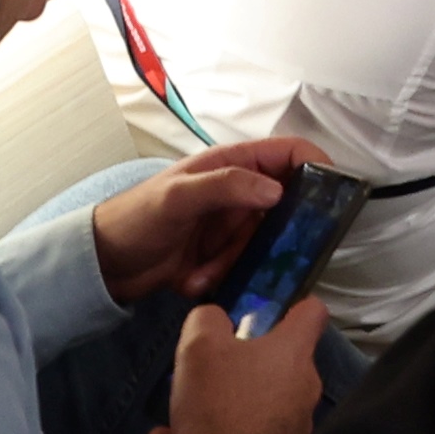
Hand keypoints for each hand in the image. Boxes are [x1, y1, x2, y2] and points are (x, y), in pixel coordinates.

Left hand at [89, 134, 325, 300]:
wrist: (101, 265)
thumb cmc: (133, 218)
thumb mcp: (177, 197)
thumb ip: (226, 186)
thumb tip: (277, 190)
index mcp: (230, 165)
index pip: (287, 154)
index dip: (315, 166)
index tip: (333, 193)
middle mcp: (236, 193)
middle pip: (285, 206)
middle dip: (276, 232)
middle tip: (269, 251)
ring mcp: (229, 226)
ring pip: (265, 243)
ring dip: (237, 260)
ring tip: (203, 268)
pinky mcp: (221, 257)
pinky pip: (243, 267)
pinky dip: (221, 276)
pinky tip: (192, 279)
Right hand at [156, 287, 326, 433]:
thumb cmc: (218, 402)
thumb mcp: (200, 347)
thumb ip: (207, 321)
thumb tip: (215, 319)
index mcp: (294, 352)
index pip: (311, 312)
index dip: (290, 305)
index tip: (265, 312)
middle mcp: (304, 387)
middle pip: (277, 362)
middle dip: (241, 364)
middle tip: (207, 371)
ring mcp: (296, 426)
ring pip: (254, 404)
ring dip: (220, 406)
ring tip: (179, 415)